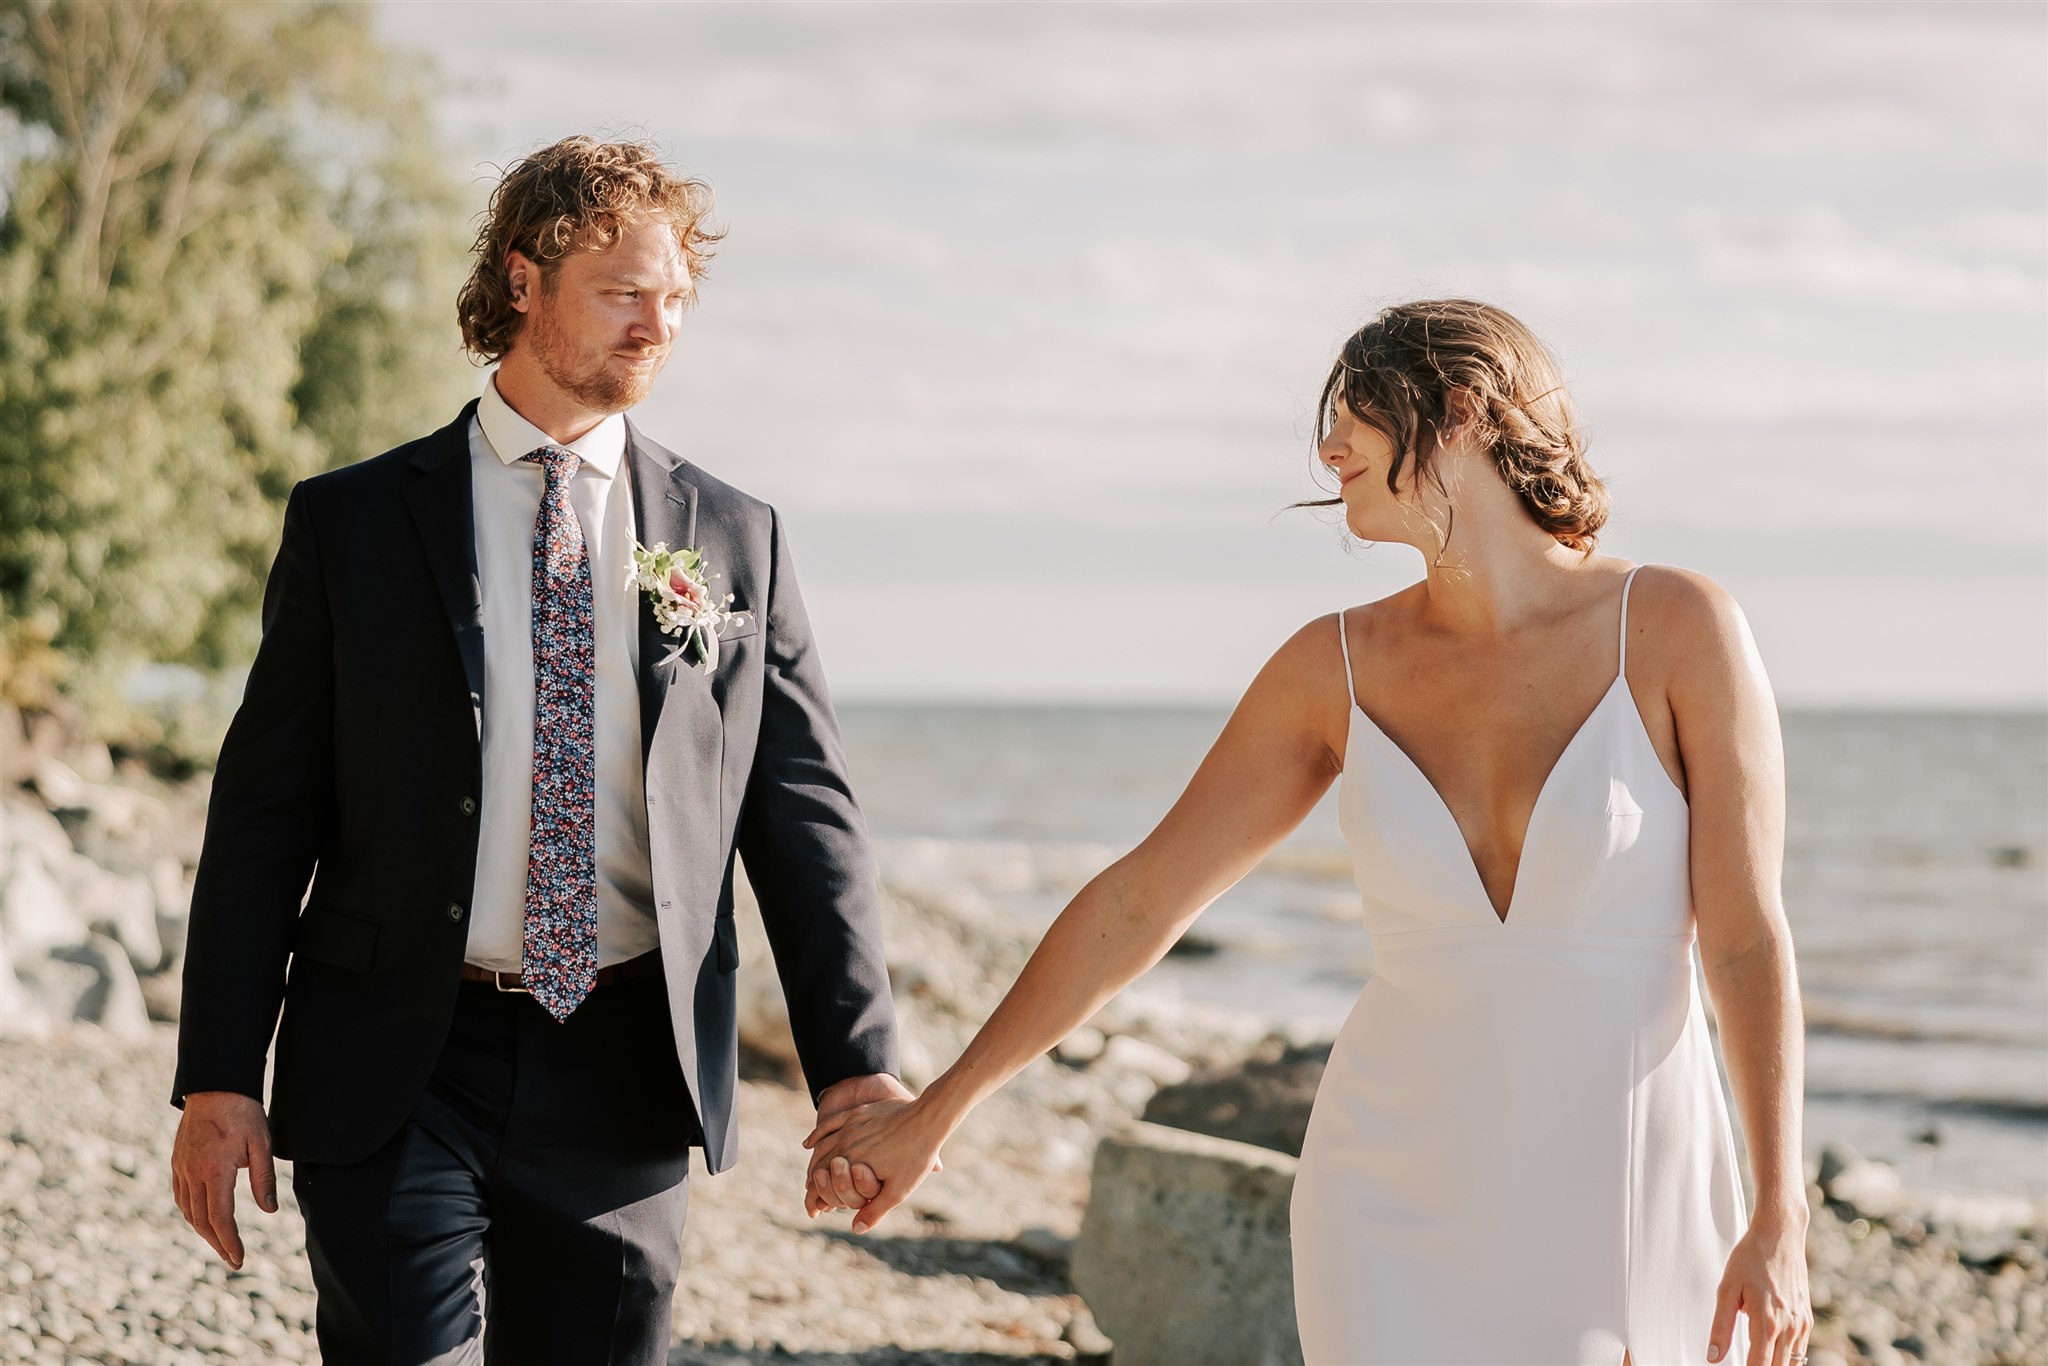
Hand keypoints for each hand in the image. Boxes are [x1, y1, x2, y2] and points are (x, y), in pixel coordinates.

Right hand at [170, 1091, 276, 1269]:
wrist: (215, 1087)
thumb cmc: (243, 1114)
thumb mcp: (262, 1144)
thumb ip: (264, 1179)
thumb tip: (269, 1211)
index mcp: (215, 1171)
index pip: (220, 1218)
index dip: (229, 1242)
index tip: (239, 1259)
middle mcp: (193, 1173)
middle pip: (202, 1220)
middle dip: (218, 1243)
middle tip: (233, 1260)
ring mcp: (181, 1168)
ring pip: (189, 1211)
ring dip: (204, 1231)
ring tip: (221, 1243)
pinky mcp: (177, 1162)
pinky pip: (181, 1196)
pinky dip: (192, 1213)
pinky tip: (203, 1219)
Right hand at [803, 1093, 946, 1233]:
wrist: (928, 1119)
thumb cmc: (915, 1156)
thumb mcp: (898, 1190)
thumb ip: (874, 1210)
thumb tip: (855, 1229)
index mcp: (852, 1164)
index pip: (822, 1185)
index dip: (814, 1201)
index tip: (812, 1212)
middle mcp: (846, 1144)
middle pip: (818, 1166)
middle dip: (812, 1183)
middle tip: (810, 1195)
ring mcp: (850, 1127)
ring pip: (821, 1146)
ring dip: (813, 1162)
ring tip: (810, 1175)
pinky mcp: (858, 1114)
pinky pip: (830, 1124)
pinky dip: (816, 1135)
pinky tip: (808, 1144)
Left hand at [1709, 1211, 1812, 1365]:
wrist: (1780, 1235)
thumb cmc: (1751, 1257)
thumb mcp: (1727, 1289)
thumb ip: (1720, 1326)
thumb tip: (1713, 1357)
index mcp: (1767, 1322)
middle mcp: (1789, 1327)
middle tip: (1744, 1362)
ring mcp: (1801, 1324)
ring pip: (1790, 1362)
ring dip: (1773, 1363)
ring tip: (1755, 1356)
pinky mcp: (1807, 1319)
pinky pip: (1798, 1349)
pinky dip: (1786, 1355)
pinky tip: (1770, 1348)